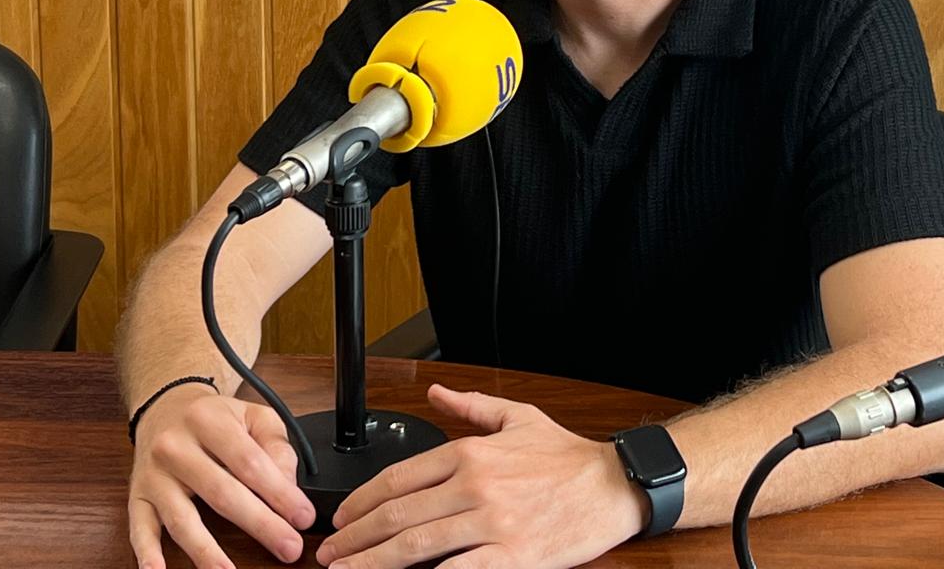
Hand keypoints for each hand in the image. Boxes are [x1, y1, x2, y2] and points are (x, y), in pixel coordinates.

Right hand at [128, 385, 315, 568]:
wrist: (164, 406)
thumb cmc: (213, 417)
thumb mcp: (252, 415)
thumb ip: (275, 446)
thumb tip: (288, 488)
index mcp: (208, 420)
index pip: (249, 462)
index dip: (279, 493)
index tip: (302, 517)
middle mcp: (175, 446)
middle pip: (221, 493)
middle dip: (259, 524)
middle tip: (288, 547)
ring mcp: (154, 475)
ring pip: (182, 518)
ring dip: (207, 551)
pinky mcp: (138, 496)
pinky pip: (140, 529)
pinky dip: (148, 554)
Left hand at [315, 384, 649, 568]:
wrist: (614, 487)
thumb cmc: (567, 457)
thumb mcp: (517, 417)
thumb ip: (470, 405)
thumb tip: (435, 391)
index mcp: (471, 453)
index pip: (399, 477)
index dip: (362, 501)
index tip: (342, 517)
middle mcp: (475, 486)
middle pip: (398, 515)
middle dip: (356, 538)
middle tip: (329, 554)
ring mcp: (491, 524)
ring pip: (417, 546)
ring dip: (374, 562)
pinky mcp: (511, 557)